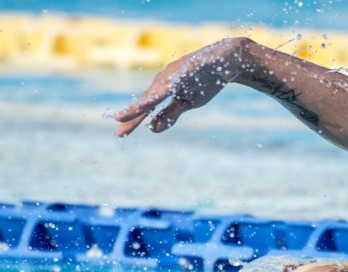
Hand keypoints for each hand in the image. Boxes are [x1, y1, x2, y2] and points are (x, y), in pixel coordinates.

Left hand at [114, 39, 242, 136]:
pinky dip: (178, 77)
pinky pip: (186, 71)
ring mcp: (180, 69)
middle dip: (136, 108)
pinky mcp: (196, 63)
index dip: (133, 120)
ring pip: (164, 84)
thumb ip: (170, 114)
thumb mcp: (187, 103)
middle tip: (119, 120)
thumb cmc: (203, 81)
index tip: (119, 134)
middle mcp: (167, 77)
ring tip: (141, 106)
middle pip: (150, 96)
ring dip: (152, 94)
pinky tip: (171, 85)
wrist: (227, 61)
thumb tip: (152, 129)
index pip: (146, 107)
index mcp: (164, 88)